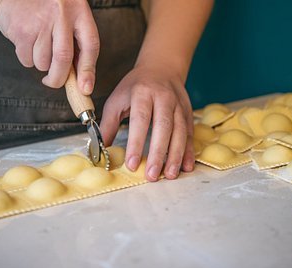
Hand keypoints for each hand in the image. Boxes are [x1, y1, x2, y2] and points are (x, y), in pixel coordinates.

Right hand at [0, 0, 99, 93]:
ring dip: (41, 65)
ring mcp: (40, 21)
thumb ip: (77, 43)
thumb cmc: (46, 9)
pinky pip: (27, 59)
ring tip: (39, 48)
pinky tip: (27, 42)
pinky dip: (27, 59)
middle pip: (63, 58)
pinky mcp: (21, 29)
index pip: (90, 45)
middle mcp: (61, 14)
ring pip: (43, 63)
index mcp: (79, 10)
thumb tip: (82, 81)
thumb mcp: (68, 18)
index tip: (85, 89)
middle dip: (58, 78)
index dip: (88, 70)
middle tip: (54, 82)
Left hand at [100, 64, 194, 181]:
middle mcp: (163, 98)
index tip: (131, 164)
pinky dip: (188, 151)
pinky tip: (186, 166)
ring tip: (169, 175)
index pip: (140, 119)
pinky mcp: (188, 113)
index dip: (135, 143)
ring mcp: (179, 106)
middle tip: (151, 175)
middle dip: (158, 153)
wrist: (161, 69)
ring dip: (175, 155)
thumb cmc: (135, 87)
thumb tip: (101, 150)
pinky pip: (189, 134)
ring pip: (180, 132)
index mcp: (142, 93)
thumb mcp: (117, 100)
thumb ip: (109, 124)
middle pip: (163, 127)